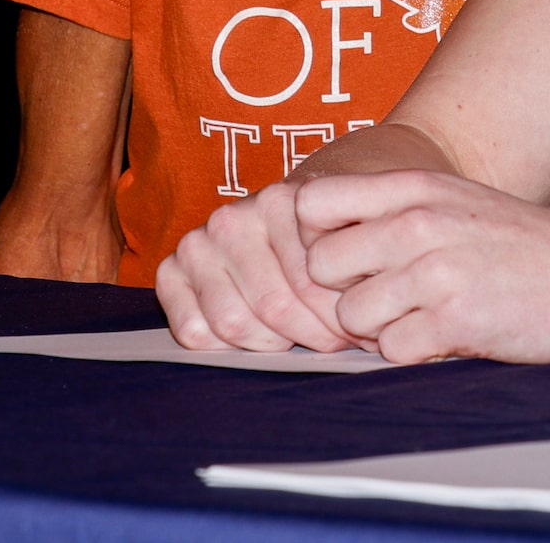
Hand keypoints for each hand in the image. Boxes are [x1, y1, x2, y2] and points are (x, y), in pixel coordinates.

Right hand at [154, 182, 354, 352]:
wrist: (287, 215)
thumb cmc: (325, 234)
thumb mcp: (352, 236)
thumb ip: (360, 268)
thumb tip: (378, 334)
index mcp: (281, 201)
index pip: (311, 281)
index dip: (338, 317)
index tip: (358, 328)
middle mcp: (233, 218)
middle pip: (274, 307)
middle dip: (312, 335)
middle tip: (335, 342)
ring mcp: (198, 243)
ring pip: (234, 324)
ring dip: (273, 345)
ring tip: (301, 337)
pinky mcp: (170, 271)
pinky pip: (194, 332)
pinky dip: (228, 348)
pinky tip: (259, 335)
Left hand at [294, 169, 549, 364]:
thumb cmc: (527, 246)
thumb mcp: (457, 203)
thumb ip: (392, 212)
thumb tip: (311, 243)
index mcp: (416, 185)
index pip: (308, 204)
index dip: (314, 239)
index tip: (347, 262)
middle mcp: (419, 222)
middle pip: (318, 267)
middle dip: (344, 294)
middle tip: (391, 300)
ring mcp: (436, 270)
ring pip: (349, 318)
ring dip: (381, 329)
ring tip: (429, 317)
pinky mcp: (456, 319)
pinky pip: (392, 352)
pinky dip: (416, 354)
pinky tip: (453, 335)